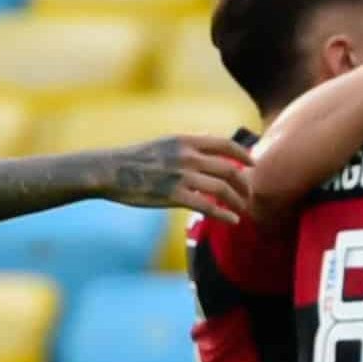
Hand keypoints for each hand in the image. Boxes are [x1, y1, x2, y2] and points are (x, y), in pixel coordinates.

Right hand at [117, 133, 256, 222]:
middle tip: (249, 195)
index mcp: (186, 140)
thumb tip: (209, 142)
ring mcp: (181, 176)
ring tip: (243, 210)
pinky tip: (233, 221)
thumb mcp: (165, 142)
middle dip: (245, 184)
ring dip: (238, 201)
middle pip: (230, 169)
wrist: (109, 170)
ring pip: (223, 189)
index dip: (244, 154)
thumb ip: (189, 144)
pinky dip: (224, 215)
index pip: (225, 144)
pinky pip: (207, 207)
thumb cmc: (135, 159)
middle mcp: (188, 156)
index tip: (253, 164)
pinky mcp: (173, 196)